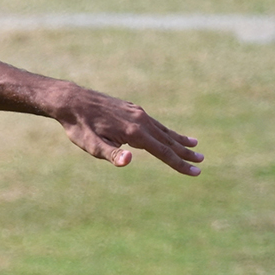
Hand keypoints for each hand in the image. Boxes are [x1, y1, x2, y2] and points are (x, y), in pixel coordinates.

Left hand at [50, 84, 203, 175]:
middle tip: (202, 161)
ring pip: (163, 129)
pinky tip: (167, 133)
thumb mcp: (91, 145)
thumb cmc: (80, 127)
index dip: (180, 164)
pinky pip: (154, 122)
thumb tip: (128, 160)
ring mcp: (138, 113)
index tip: (196, 173)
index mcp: (134, 132)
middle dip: (185, 153)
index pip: (163, 152)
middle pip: (168, 140)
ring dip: (179, 139)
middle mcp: (140, 120)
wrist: (72, 101)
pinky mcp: (132, 108)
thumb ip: (111, 154)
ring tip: (194, 145)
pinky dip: (165, 129)